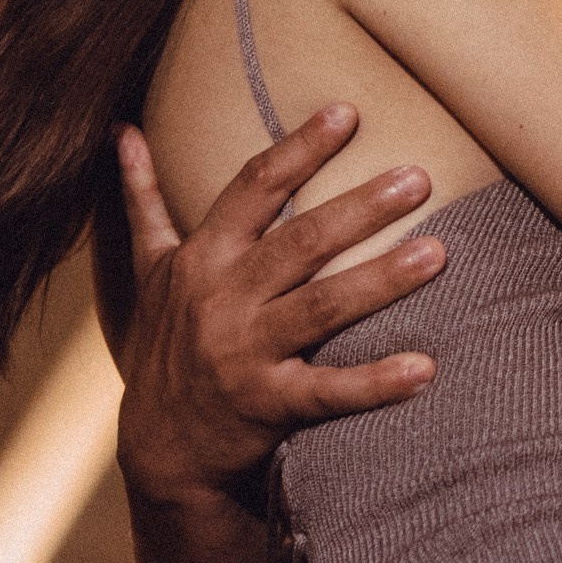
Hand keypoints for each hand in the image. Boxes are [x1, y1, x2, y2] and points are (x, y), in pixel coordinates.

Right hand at [112, 105, 444, 507]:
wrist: (159, 449)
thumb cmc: (166, 344)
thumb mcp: (148, 270)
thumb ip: (142, 199)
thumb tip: (122, 130)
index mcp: (202, 258)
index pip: (254, 189)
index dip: (299, 150)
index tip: (346, 113)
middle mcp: (222, 299)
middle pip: (299, 243)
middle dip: (359, 208)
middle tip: (418, 178)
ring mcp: (244, 354)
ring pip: (321, 308)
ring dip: (380, 280)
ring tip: (439, 253)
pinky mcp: (268, 406)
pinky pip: (329, 393)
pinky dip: (377, 383)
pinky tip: (425, 368)